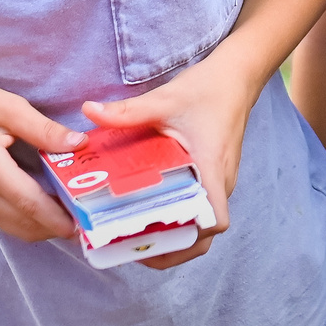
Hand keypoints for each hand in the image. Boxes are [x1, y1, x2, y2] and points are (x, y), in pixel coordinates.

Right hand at [0, 70, 84, 242]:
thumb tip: (79, 144)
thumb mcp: (8, 106)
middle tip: (91, 220)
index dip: (57, 217)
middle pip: (24, 223)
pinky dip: (31, 220)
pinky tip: (52, 208)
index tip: (85, 224)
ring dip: (45, 226)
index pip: (28, 202)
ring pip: (16, 227)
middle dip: (58, 227)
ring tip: (77, 215)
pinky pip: (7, 220)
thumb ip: (44, 129)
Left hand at [82, 48, 264, 269]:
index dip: (190, 239)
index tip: (155, 240)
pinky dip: (180, 219)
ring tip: (135, 236)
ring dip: (175, 236)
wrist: (236, 77)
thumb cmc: (206, 90)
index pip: (215, 221)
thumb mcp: (164, 99)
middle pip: (204, 234)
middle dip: (172, 248)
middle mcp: (221, 182)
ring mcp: (220, 181)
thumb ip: (127, 110)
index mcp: (212, 169)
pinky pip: (200, 208)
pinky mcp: (215, 176)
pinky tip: (150, 211)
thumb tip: (88, 110)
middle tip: (132, 248)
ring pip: (202, 224)